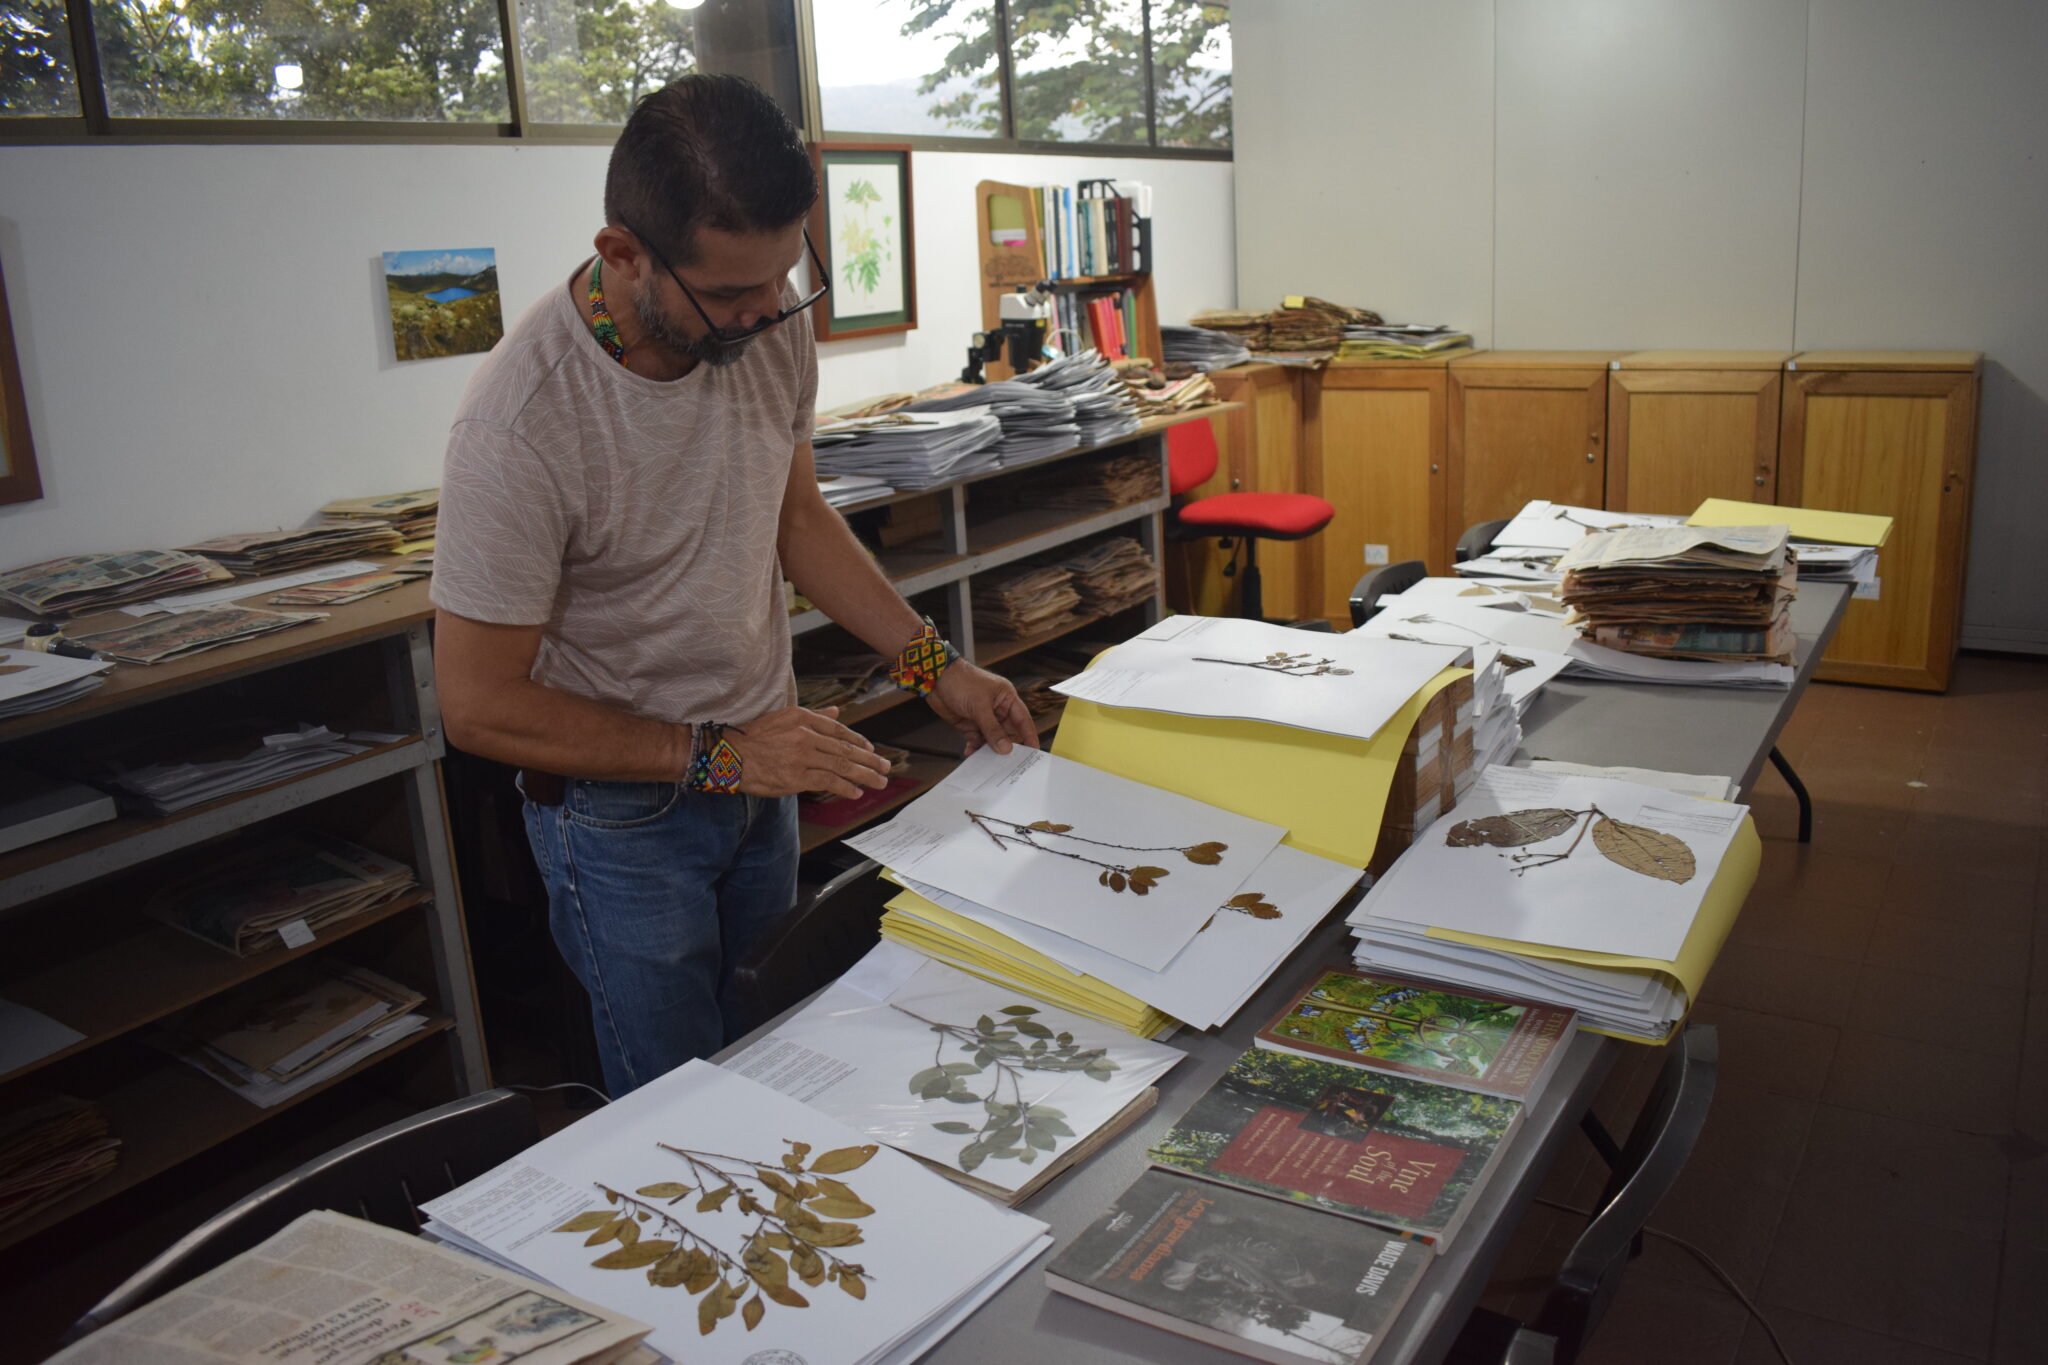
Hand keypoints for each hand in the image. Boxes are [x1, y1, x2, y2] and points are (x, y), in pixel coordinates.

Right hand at [724, 706, 890, 798]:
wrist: (727, 757)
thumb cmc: (752, 738)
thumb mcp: (782, 718)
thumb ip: (812, 716)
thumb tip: (836, 711)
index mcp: (801, 717)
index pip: (838, 730)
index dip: (858, 741)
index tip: (870, 750)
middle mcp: (804, 734)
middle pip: (845, 748)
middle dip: (869, 760)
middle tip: (885, 767)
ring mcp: (801, 756)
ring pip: (841, 765)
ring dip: (864, 775)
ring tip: (878, 782)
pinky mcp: (795, 777)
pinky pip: (827, 781)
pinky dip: (844, 787)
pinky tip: (856, 792)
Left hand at [928, 661, 1039, 756]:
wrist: (935, 679)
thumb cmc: (961, 681)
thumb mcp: (980, 706)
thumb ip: (992, 729)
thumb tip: (1005, 748)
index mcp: (1006, 698)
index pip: (1022, 719)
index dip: (1029, 735)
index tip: (1033, 751)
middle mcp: (997, 708)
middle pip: (1007, 732)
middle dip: (1006, 746)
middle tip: (1007, 763)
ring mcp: (983, 717)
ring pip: (992, 738)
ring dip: (989, 749)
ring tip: (988, 762)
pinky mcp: (969, 724)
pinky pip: (976, 740)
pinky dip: (975, 748)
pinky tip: (971, 754)